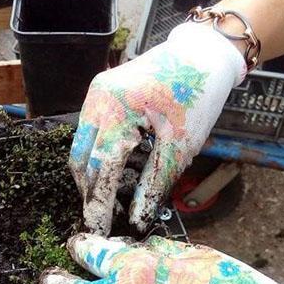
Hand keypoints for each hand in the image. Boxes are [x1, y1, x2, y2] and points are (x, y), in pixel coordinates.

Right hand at [69, 22, 245, 234]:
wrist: (202, 51)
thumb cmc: (197, 93)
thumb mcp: (180, 146)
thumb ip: (154, 185)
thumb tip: (136, 220)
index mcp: (116, 109)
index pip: (99, 168)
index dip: (98, 204)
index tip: (99, 231)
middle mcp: (97, 100)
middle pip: (82, 161)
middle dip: (91, 194)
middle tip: (106, 220)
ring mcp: (94, 96)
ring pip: (81, 149)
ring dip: (94, 177)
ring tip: (114, 200)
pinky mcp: (99, 95)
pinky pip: (90, 134)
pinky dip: (100, 157)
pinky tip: (118, 172)